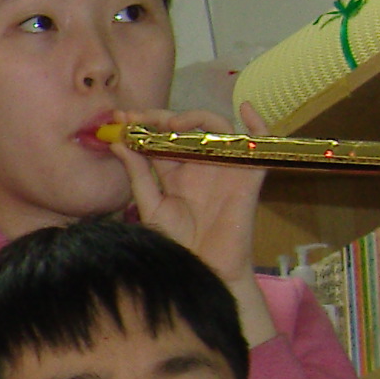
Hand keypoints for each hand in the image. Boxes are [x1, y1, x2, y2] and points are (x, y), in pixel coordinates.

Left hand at [111, 106, 277, 339]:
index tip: (120, 116)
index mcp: (177, 170)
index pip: (161, 137)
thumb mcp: (151, 205)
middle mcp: (202, 164)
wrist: (203, 269)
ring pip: (218, 128)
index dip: (143, 124)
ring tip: (172, 124)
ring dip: (197, 118)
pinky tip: (244, 109)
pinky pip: (261, 145)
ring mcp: (226, 167)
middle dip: (161, 117)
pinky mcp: (249, 176)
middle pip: (187, 128)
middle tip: (138, 116)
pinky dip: (258, 123)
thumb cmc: (178, 242)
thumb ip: (138, 173)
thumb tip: (118, 142)